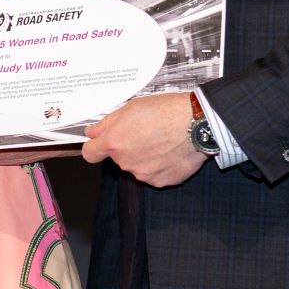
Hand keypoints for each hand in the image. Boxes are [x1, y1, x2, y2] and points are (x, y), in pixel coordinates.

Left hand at [82, 93, 205, 187]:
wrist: (197, 124)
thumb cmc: (167, 112)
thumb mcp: (130, 108)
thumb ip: (106, 123)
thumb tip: (92, 132)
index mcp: (114, 143)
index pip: (90, 153)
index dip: (94, 147)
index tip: (99, 143)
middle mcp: (126, 162)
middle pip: (118, 158)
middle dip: (127, 147)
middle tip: (144, 132)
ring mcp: (144, 174)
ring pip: (137, 166)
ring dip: (144, 157)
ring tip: (161, 140)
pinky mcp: (162, 181)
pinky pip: (155, 174)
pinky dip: (160, 165)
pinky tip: (170, 151)